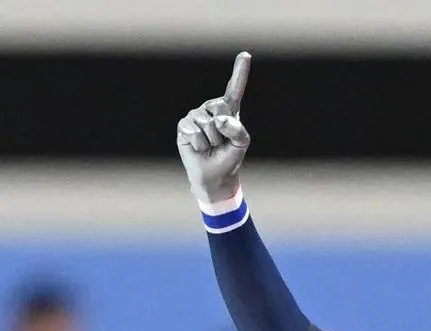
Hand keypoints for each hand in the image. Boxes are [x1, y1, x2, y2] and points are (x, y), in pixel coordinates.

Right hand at [177, 51, 252, 204]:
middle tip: (220, 142)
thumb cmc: (229, 156)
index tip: (246, 55)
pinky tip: (199, 147)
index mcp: (228, 110)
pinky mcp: (183, 125)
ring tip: (210, 146)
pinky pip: (194, 133)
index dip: (240, 71)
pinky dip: (199, 145)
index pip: (235, 88)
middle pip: (220, 109)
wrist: (213, 175)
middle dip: (223, 131)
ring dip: (211, 141)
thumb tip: (219, 119)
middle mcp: (210, 109)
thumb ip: (237, 130)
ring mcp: (195, 115)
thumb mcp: (241, 144)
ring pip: (207, 125)